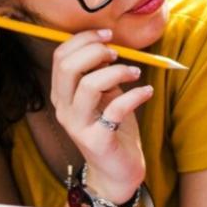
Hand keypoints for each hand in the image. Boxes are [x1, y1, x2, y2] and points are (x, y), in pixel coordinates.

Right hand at [49, 29, 153, 202]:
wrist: (117, 171)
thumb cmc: (113, 128)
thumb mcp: (105, 96)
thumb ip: (101, 74)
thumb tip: (110, 46)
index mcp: (61, 94)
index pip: (60, 57)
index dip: (83, 39)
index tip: (108, 35)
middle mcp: (64, 109)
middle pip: (68, 67)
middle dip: (95, 51)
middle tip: (117, 53)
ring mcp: (78, 126)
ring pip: (89, 85)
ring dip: (117, 72)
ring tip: (135, 73)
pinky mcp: (97, 140)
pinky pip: (116, 109)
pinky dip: (136, 95)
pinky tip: (147, 92)